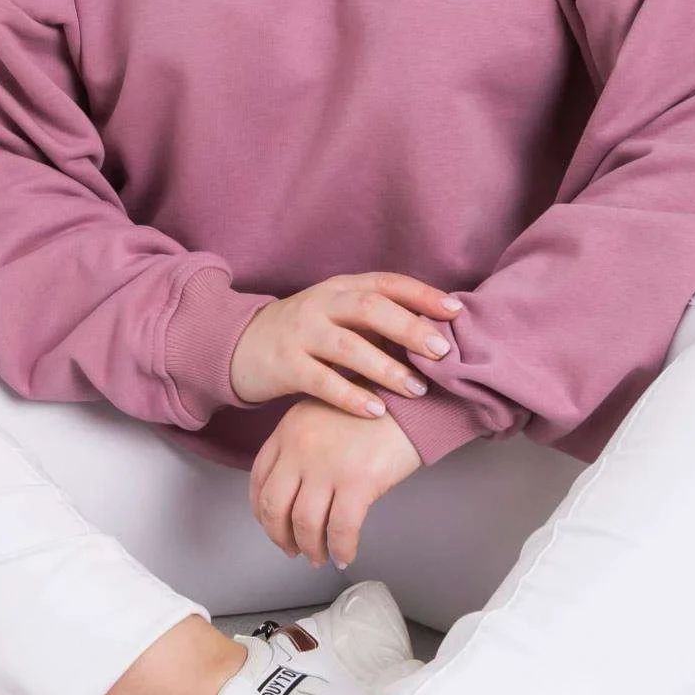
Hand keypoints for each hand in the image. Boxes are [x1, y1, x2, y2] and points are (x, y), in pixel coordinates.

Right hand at [230, 271, 460, 418]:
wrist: (239, 346)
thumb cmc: (304, 334)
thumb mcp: (336, 315)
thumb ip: (376, 319)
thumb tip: (437, 332)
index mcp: (340, 288)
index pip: (386, 283)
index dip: (422, 294)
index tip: (455, 311)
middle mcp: (321, 304)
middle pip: (370, 308)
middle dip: (409, 328)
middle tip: (442, 351)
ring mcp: (300, 332)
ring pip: (348, 346)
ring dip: (386, 368)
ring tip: (417, 390)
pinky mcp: (284, 364)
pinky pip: (321, 381)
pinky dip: (351, 396)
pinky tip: (376, 411)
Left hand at [249, 395, 423, 569]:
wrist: (412, 402)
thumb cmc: (375, 409)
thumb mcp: (324, 412)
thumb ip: (304, 444)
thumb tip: (299, 491)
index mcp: (288, 430)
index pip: (259, 479)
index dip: (261, 511)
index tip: (272, 526)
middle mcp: (300, 448)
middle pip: (274, 506)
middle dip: (280, 536)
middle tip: (292, 550)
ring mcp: (327, 466)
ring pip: (304, 524)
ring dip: (310, 548)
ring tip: (319, 558)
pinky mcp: (358, 482)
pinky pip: (341, 530)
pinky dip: (341, 549)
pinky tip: (345, 555)